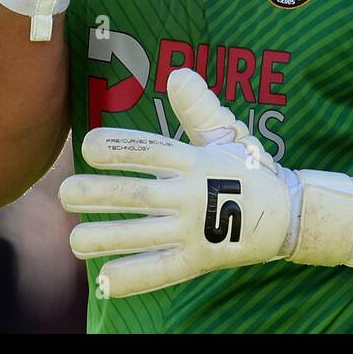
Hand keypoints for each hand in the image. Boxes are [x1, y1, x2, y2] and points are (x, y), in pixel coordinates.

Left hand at [59, 68, 352, 297]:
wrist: (287, 214)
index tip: (88, 146)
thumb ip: (198, 107)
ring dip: (107, 237)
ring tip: (75, 239)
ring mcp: (196, 229)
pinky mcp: (201, 260)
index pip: (152, 151)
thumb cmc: (247, 168)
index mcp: (195, 161)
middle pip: (139, 194)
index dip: (120, 147)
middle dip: (99, 193)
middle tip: (65, 193)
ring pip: (144, 234)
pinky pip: (162, 270)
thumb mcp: (227, 134)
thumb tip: (178, 73)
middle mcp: (192, 194)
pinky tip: (104, 279)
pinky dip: (134, 276)